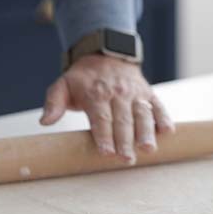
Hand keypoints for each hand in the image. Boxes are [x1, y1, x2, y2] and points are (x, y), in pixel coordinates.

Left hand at [40, 55, 174, 163]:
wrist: (106, 54)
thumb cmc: (83, 78)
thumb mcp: (63, 85)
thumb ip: (53, 103)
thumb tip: (45, 121)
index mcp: (96, 93)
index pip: (100, 118)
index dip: (103, 135)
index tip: (105, 152)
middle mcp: (118, 93)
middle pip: (122, 120)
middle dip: (125, 141)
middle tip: (127, 159)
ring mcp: (135, 94)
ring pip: (142, 114)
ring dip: (146, 132)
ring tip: (148, 149)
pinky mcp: (148, 94)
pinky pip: (158, 106)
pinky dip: (164, 118)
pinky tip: (167, 131)